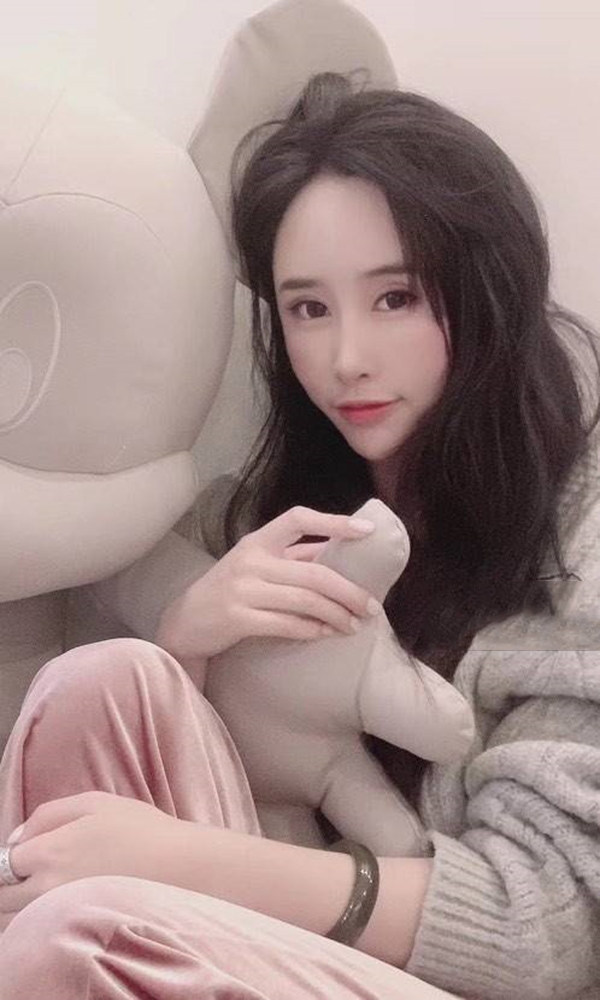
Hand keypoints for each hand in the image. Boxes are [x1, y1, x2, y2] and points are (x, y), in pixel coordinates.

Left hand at [0, 792, 194, 930]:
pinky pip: (42, 931)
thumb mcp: (95, 801)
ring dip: (25, 902)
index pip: (6, 861)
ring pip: (19, 917)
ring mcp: (62, 914)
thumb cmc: (141, 830)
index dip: (18, 853)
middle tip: (41, 869)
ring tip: (57, 885)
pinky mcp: (78, 931)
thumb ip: (48, 813)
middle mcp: (48, 888)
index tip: (34, 850)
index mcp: (50, 852)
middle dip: (13, 882)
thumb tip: (17, 837)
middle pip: (4, 895)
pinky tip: (67, 903)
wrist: (181, 868)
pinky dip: (42, 920)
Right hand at [157, 506, 381, 659]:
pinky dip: (313, 630)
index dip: (334, 522)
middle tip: (372, 607)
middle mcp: (250, 560)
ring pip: (305, 600)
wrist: (184, 622)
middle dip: (349, 591)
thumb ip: (292, 558)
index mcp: (258, 540)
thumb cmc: (230, 590)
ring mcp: (242, 589)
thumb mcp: (256, 565)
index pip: (298, 519)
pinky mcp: (238, 618)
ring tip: (355, 625)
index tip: (367, 531)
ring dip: (336, 615)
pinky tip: (327, 634)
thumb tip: (340, 553)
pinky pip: (287, 624)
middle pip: (313, 571)